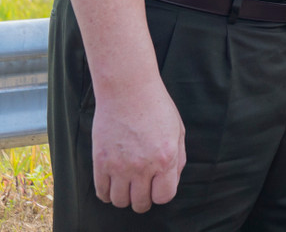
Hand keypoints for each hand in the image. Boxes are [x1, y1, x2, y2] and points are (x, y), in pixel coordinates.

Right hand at [90, 81, 185, 211]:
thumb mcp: (178, 131)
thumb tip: (171, 182)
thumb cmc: (156, 107)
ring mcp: (119, 166)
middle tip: (142, 188)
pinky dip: (107, 193)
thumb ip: (178, 159)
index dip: (161, 194)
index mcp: (166, 158)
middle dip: (143, 199)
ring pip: (119, 201)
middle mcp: (143, 166)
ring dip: (124, 197)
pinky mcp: (100, 162)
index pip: (164, 196)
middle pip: (141, 203)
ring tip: (127, 185)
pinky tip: (112, 183)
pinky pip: (101, 192)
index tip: (158, 186)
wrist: (128, 90)